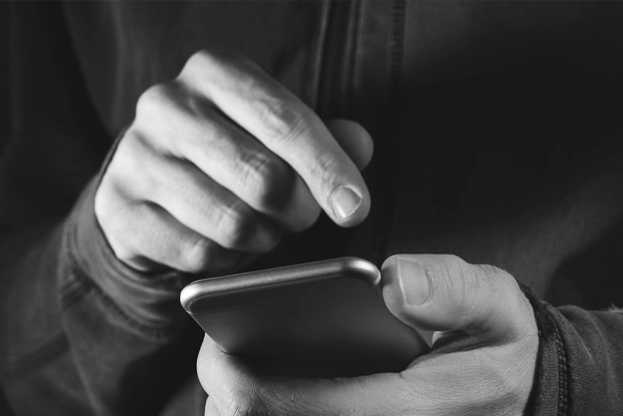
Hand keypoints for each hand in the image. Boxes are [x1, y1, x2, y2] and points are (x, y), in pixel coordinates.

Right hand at [95, 50, 372, 272]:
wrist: (148, 179)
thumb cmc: (228, 150)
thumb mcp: (275, 130)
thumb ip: (323, 138)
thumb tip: (361, 146)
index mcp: (215, 73)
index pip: (286, 123)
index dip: (329, 171)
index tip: (355, 209)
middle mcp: (168, 106)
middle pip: (265, 180)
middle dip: (298, 212)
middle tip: (298, 215)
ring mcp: (136, 158)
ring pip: (234, 225)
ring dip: (263, 237)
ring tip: (260, 225)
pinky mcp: (119, 210)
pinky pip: (199, 255)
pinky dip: (226, 259)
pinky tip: (222, 241)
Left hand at [198, 254, 538, 415]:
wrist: (518, 392)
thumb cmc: (498, 348)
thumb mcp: (495, 306)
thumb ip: (450, 290)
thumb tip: (391, 284)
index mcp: (404, 414)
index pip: (283, 407)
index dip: (234, 374)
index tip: (218, 335)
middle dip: (229, 387)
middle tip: (227, 342)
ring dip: (246, 402)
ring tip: (248, 359)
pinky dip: (271, 406)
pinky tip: (278, 376)